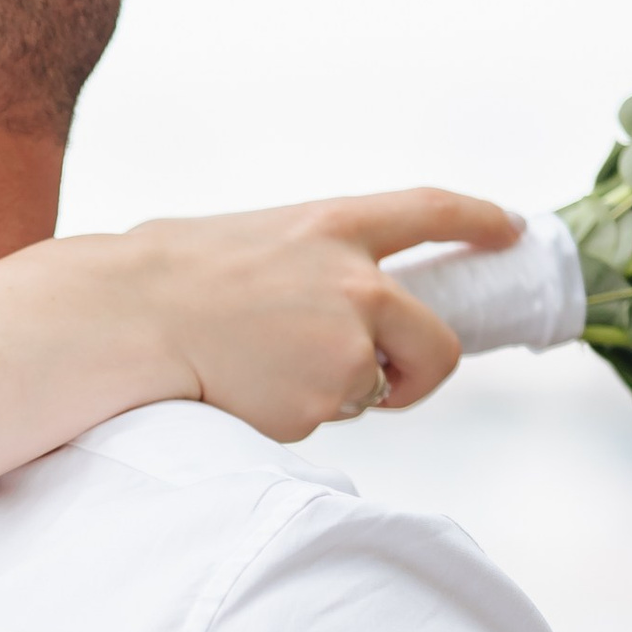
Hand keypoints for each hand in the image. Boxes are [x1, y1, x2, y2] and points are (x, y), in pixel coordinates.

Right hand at [125, 187, 517, 444]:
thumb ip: (302, 264)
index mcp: (331, 228)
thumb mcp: (246, 240)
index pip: (428, 213)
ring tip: (256, 371)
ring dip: (328, 393)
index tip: (509, 228)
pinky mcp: (319, 402)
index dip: (477, 220)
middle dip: (425, 372)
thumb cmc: (162, 277)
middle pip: (436, 340)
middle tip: (396, 388)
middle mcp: (355, 285)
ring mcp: (343, 347)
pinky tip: (242, 390)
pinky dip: (289, 415)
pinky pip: (320, 418)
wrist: (122, 319)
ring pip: (367, 390)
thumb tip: (320, 308)